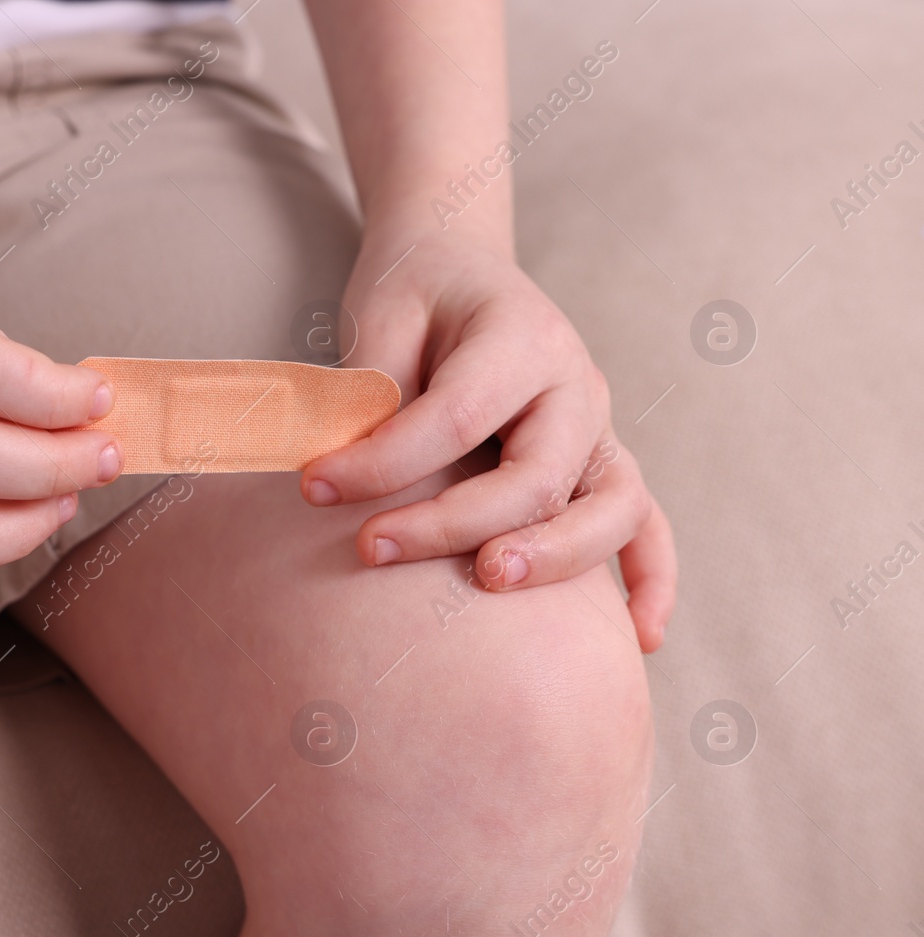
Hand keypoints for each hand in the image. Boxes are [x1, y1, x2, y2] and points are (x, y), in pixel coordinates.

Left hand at [301, 232, 676, 651]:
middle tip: (374, 549)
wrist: (459, 268)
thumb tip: (342, 474)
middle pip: (538, 473)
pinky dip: (651, 580)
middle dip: (455, 524)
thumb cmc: (413, 296)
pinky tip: (637, 640)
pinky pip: (647, 526)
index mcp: (520, 335)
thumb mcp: (382, 318)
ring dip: (558, 558)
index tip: (312, 487)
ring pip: (611, 506)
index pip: (456, 415)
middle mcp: (574, 384)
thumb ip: (375, 392)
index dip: (382, 461)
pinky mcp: (602, 464)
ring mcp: (598, 428)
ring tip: (490, 584)